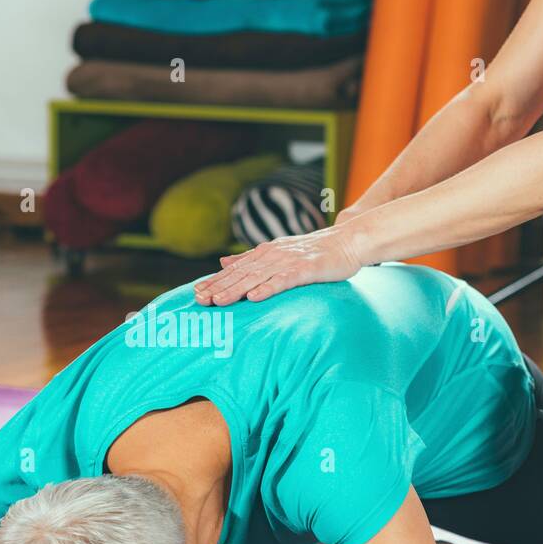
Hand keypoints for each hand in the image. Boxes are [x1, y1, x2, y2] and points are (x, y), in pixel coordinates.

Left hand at [193, 222, 365, 306]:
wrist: (348, 241)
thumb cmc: (314, 251)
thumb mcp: (278, 252)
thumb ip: (250, 258)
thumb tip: (222, 262)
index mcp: (264, 253)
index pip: (234, 270)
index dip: (214, 282)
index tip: (195, 294)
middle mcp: (272, 255)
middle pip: (240, 274)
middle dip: (218, 287)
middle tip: (198, 301)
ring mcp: (288, 261)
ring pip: (256, 277)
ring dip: (236, 290)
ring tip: (218, 302)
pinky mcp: (305, 268)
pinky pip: (283, 280)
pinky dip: (268, 288)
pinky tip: (254, 298)